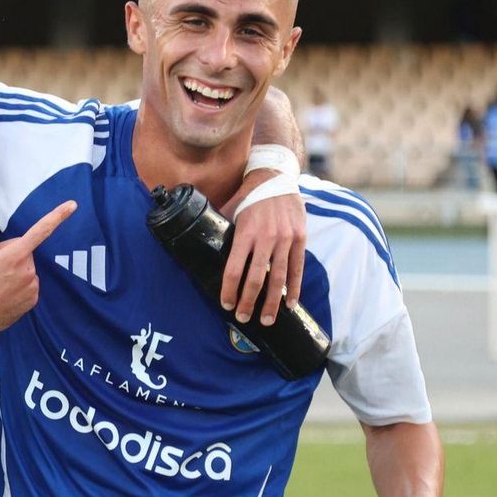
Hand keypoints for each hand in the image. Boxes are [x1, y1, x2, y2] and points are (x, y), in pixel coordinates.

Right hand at [0, 201, 76, 343]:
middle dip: (9, 254)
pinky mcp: (31, 301)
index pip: (40, 231)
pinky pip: (27, 284)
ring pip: (25, 268)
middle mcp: (26, 271)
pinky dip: (16, 285)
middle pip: (23, 251)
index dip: (57, 216)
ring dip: (12, 271)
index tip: (72, 205)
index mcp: (12, 256)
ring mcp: (31, 288)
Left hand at [219, 170, 305, 325]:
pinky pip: (297, 269)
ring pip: (278, 279)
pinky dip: (294, 289)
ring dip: (271, 303)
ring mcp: (285, 239)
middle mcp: (266, 238)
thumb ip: (218, 227)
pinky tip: (290, 304)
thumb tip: (197, 241)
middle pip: (256, 279)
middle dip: (248, 302)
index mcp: (245, 232)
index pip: (234, 269)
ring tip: (266, 319)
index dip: (229, 290)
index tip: (226, 304)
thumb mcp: (229, 208)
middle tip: (243, 317)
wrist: (276, 176)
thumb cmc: (248, 195)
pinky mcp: (300, 238)